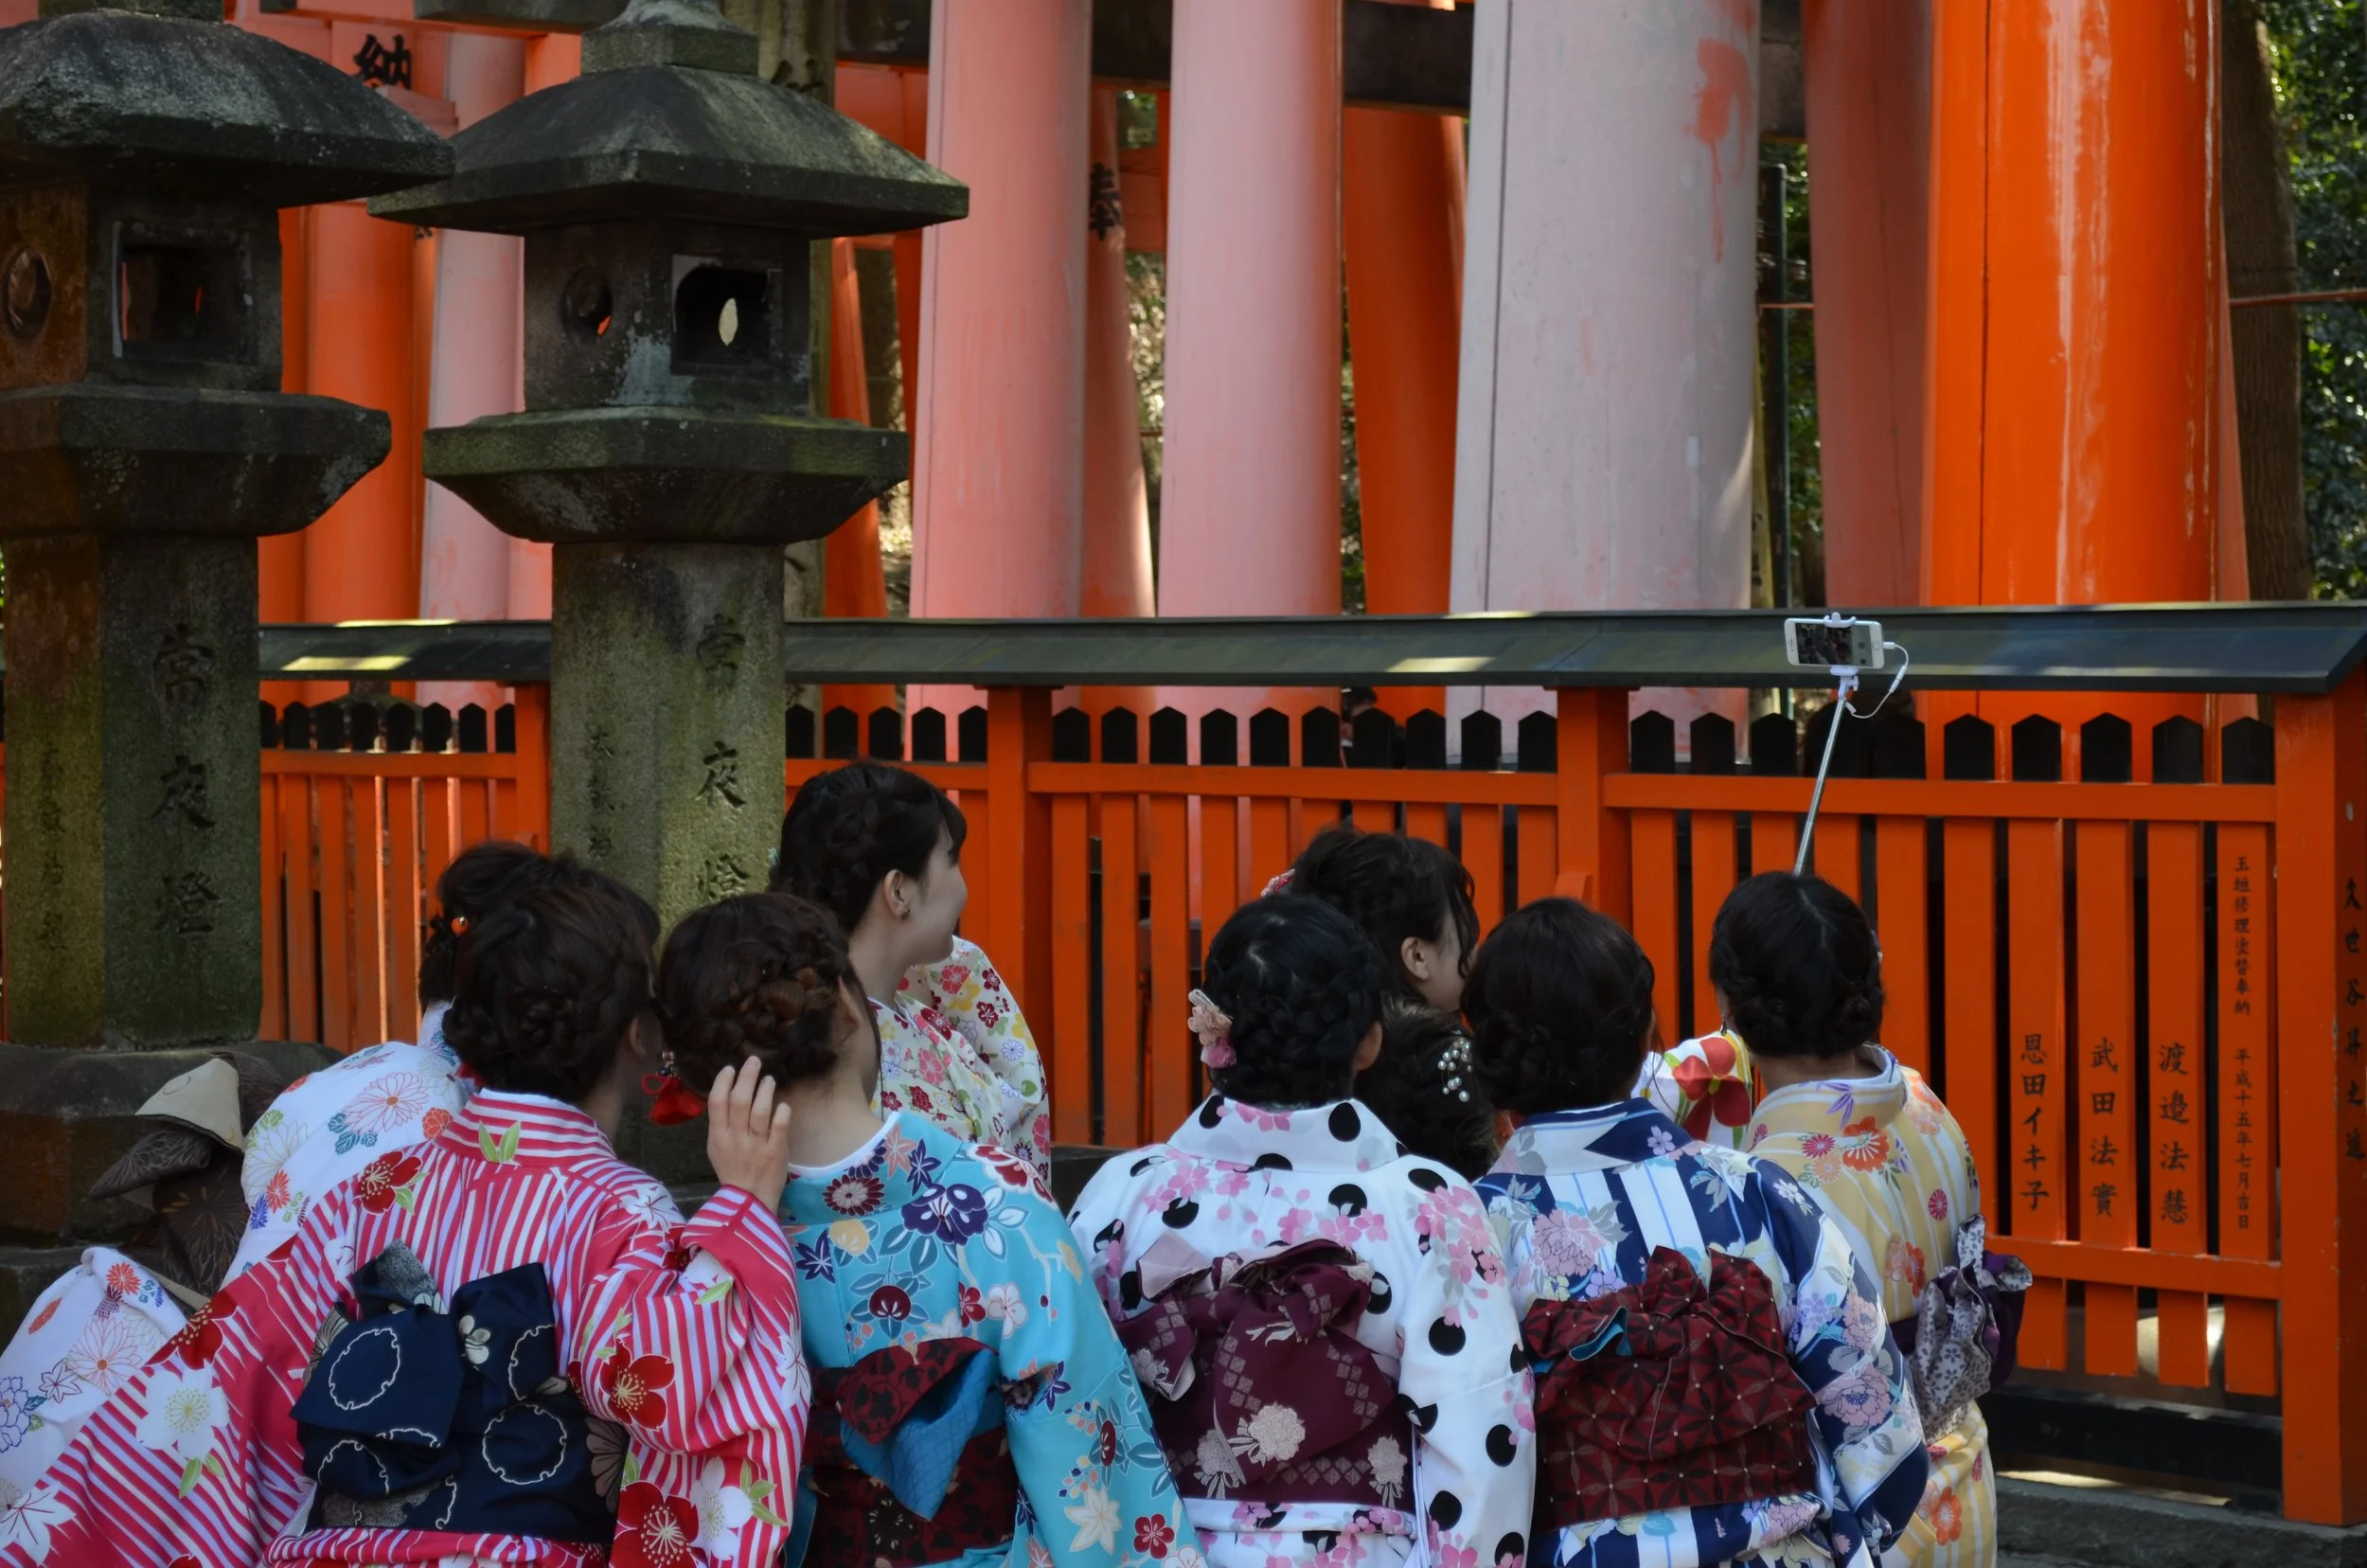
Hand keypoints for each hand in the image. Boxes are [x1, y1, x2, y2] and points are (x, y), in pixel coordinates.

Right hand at [706, 1058, 792, 1212]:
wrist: (748, 1201)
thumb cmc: (733, 1170)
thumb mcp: (717, 1148)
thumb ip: (722, 1124)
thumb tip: (728, 1093)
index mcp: (718, 1136)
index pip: (717, 1102)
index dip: (723, 1082)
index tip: (730, 1068)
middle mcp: (735, 1138)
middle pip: (739, 1101)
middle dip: (746, 1077)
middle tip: (754, 1061)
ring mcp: (756, 1145)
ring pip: (759, 1111)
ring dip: (765, 1090)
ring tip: (769, 1079)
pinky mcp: (775, 1151)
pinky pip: (779, 1126)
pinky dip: (782, 1112)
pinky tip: (783, 1105)